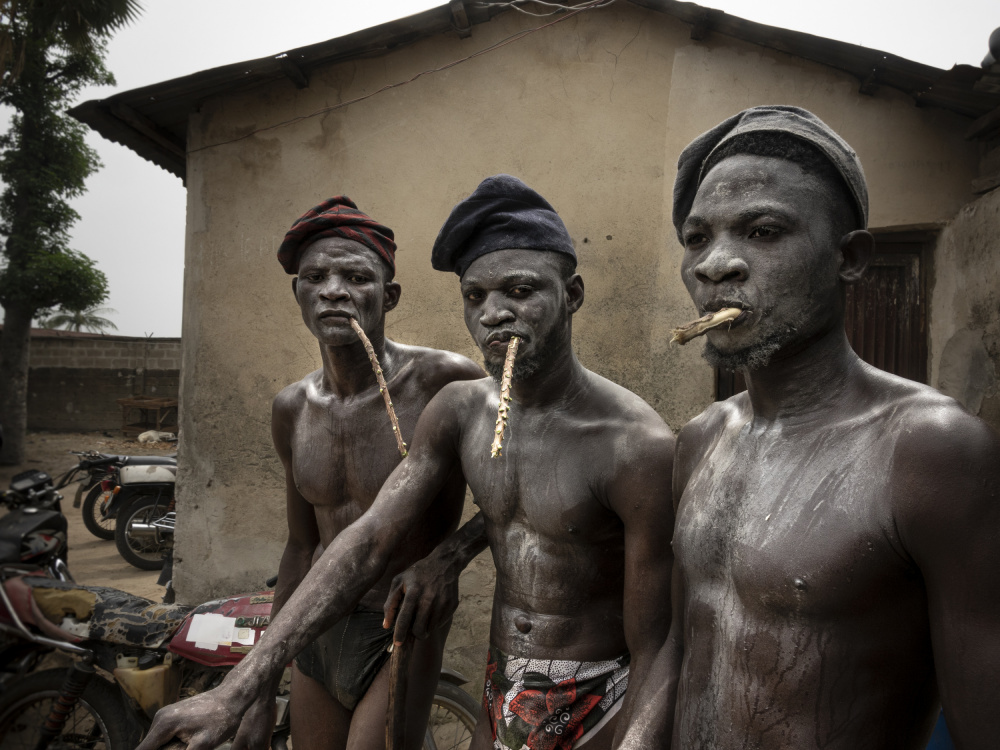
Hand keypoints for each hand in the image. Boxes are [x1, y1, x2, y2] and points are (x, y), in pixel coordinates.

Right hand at [136, 684, 275, 749]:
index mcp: (163, 725)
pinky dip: (175, 744)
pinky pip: (166, 737)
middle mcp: (159, 719)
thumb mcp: (202, 746)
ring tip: (193, 742)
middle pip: (150, 748)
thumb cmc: (220, 720)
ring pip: (159, 744)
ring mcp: (165, 716)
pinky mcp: (172, 717)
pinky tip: (192, 740)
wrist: (232, 697)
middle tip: (189, 746)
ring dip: (171, 749)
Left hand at [383, 557, 459, 643]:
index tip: (397, 643)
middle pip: (419, 630)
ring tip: (423, 616)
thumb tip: (386, 625)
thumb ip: (390, 603)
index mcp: (413, 593)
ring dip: (425, 627)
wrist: (445, 563)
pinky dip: (434, 622)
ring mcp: (442, 603)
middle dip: (414, 633)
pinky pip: (440, 623)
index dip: (400, 634)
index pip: (404, 619)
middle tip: (413, 627)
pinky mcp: (451, 606)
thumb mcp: (399, 581)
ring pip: (430, 629)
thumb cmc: (418, 573)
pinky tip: (432, 610)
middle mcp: (429, 599)